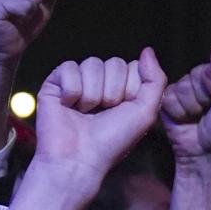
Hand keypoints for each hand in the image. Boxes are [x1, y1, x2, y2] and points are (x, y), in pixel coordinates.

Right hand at [32, 50, 166, 187]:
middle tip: (102, 113)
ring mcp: (78, 80)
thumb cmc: (112, 141)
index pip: (133, 66)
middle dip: (112, 92)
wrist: (79, 159)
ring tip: (85, 113)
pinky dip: (72, 91)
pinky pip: (69, 67)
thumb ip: (155, 80)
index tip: (122, 111)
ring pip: (92, 63)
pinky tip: (68, 106)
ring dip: (92, 94)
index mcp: (122, 88)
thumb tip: (147, 50)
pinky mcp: (55, 82)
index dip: (131, 89)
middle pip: (114, 63)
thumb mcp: (145, 112)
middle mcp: (100, 82)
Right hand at [160, 47, 210, 166]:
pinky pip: (169, 97)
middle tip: (208, 111)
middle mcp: (206, 77)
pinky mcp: (169, 96)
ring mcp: (186, 86)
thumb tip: (208, 69)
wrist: (201, 153)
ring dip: (191, 107)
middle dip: (204, 96)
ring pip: (183, 86)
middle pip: (198, 71)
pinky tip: (184, 119)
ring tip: (197, 116)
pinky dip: (178, 112)